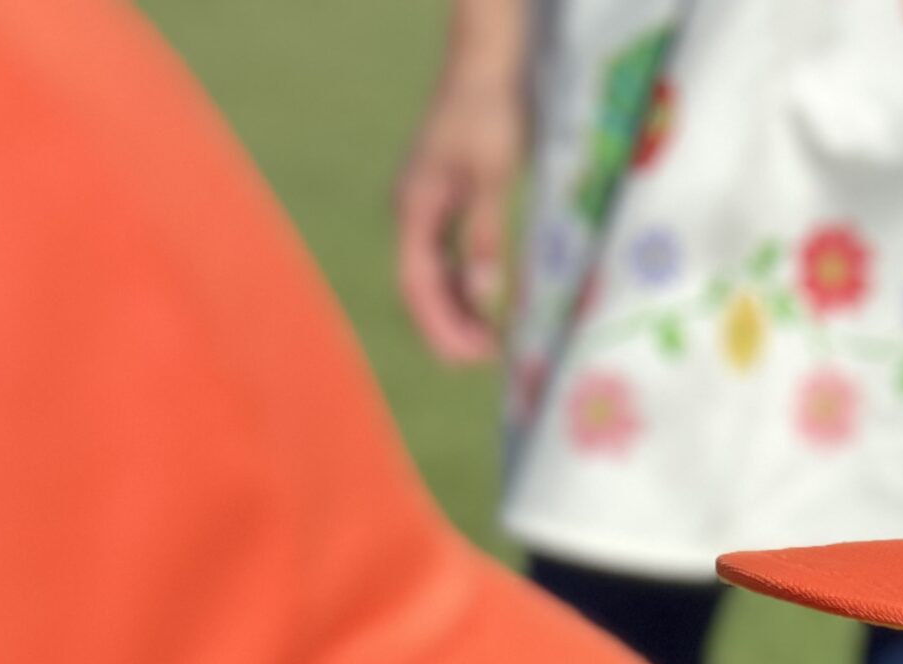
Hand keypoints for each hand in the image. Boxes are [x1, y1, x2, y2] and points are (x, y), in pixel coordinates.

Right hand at [395, 44, 524, 362]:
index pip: (417, 286)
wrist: (483, 65)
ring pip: (431, 277)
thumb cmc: (489, 112)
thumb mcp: (492, 174)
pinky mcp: (440, 204)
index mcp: (414, 209)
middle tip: (485, 360)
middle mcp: (411, 213)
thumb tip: (483, 297)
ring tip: (490, 342)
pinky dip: (462, 287)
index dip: (442, 327)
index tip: (472, 357)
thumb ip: (485, 235)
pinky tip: (485, 307)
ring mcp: (423, 210)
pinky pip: (444, 259)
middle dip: (448, 329)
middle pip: (419, 289)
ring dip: (456, 312)